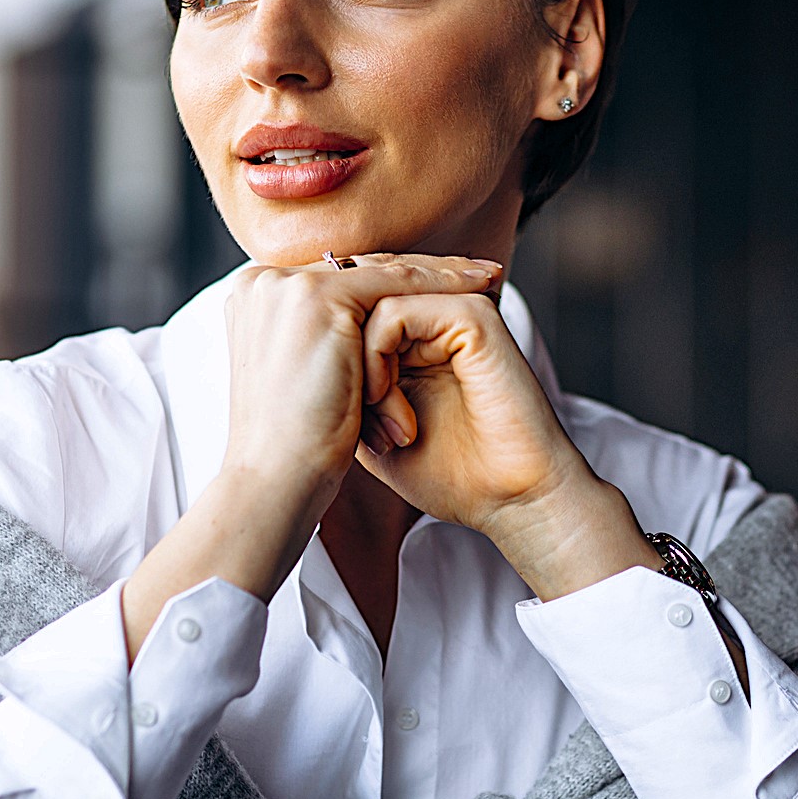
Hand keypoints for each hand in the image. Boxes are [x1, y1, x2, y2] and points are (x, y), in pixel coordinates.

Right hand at [119, 254, 500, 659]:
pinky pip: (397, 282)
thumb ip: (324, 344)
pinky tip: (478, 286)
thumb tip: (364, 335)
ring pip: (382, 270)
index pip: (339, 277)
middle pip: (361, 266)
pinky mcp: (317, 297)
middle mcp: (262, 281)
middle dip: (423, 271)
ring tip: (488, 277)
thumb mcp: (306, 379)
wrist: (274, 482)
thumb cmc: (293, 450)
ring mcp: (285, 285)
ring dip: (442, 272)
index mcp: (254, 298)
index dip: (393, 283)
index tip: (442, 282)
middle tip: (478, 270)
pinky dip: (443, 284)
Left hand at [352, 291, 660, 599]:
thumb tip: (287, 359)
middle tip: (348, 419)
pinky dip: (377, 360)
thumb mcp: (370, 425)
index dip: (326, 356)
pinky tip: (385, 404)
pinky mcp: (470, 316)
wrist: (510, 499)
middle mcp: (433, 312)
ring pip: (365, 304)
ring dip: (358, 368)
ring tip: (376, 424)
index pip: (346, 307)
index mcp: (413, 333)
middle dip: (340, 361)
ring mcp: (452, 309)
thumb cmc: (449, 473)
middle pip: (351, 299)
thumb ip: (341, 383)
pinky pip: (393, 312)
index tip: (330, 417)